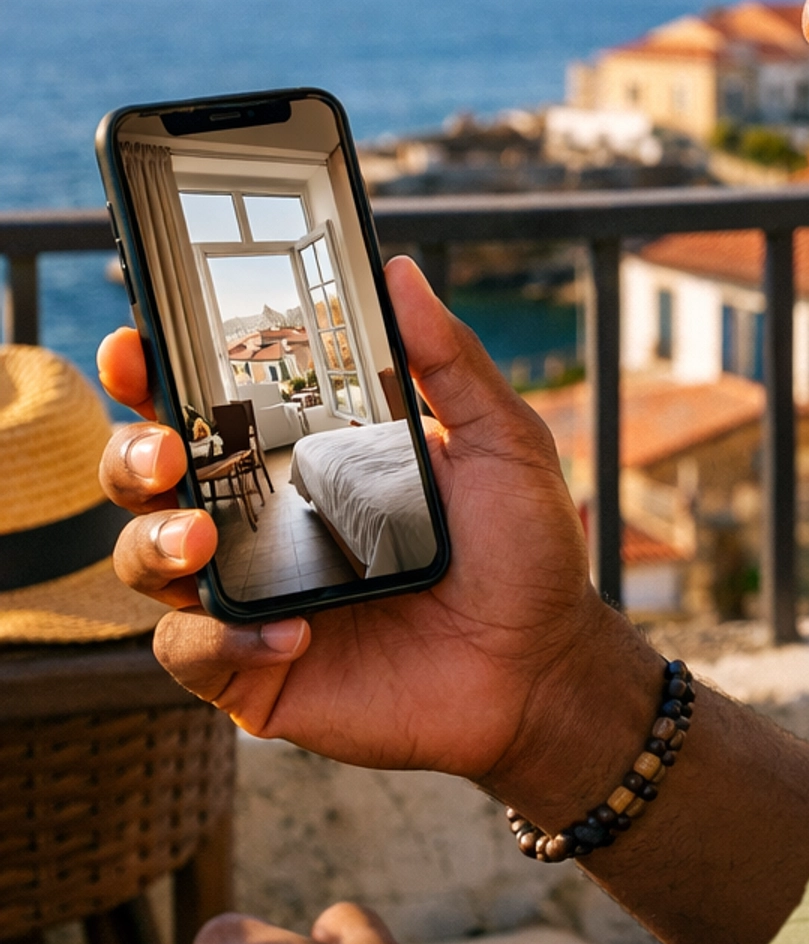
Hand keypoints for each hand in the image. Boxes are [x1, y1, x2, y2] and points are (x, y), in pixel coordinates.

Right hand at [97, 257, 657, 807]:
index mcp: (300, 455)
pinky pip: (192, 652)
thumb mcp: (500, 443)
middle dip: (131, 452)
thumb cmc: (521, 553)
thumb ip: (450, 360)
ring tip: (202, 538)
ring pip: (143, 560)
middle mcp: (257, 521)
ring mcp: (248, 596)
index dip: (149, 370)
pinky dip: (220, 639)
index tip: (137, 342)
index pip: (199, 403)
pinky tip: (289, 634)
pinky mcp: (254, 669)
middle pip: (145, 474)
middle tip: (168, 449)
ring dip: (154, 541)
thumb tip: (401, 274)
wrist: (543, 667)